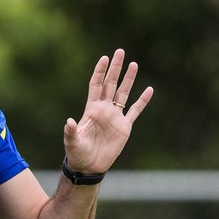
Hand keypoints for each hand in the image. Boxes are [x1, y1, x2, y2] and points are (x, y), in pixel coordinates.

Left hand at [63, 49, 153, 173]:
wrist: (89, 166)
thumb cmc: (77, 153)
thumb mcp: (72, 142)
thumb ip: (70, 132)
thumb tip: (69, 121)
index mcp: (91, 109)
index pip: (96, 85)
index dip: (100, 72)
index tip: (104, 58)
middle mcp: (104, 109)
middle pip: (111, 84)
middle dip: (115, 68)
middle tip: (120, 51)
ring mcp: (115, 117)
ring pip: (124, 93)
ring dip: (129, 79)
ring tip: (134, 64)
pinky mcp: (124, 127)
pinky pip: (135, 111)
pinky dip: (142, 101)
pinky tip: (149, 90)